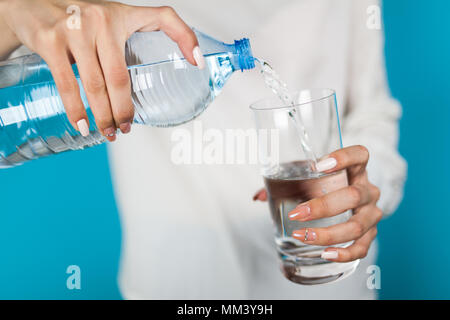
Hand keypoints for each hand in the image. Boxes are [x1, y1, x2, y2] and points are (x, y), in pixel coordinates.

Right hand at [0, 0, 203, 139]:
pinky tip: (81, 124)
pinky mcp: (50, 42)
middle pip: (121, 76)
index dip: (187, 38)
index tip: (199, 64)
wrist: (30, 5)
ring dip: (103, 116)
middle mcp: (101, 20)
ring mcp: (74, 30)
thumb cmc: (79, 18)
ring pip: (96, 85)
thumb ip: (140, 33)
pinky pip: (67, 83)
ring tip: (108, 132)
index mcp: (121, 15)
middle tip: (126, 127)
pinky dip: (75, 109)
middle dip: (124, 109)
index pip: (165, 18)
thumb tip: (178, 62)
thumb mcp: (113, 18)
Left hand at [253, 145, 381, 261]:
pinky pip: (362, 247)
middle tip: (296, 213)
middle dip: (323, 206)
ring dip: (328, 234)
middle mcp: (368, 190)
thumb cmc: (325, 186)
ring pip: (357, 225)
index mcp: (356, 170)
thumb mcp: (308, 179)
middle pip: (354, 195)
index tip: (319, 165)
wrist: (349, 203)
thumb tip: (258, 197)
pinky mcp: (370, 234)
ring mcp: (372, 213)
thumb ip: (284, 183)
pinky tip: (325, 254)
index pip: (360, 155)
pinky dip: (343, 253)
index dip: (344, 158)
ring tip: (302, 236)